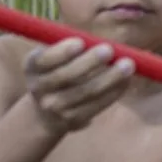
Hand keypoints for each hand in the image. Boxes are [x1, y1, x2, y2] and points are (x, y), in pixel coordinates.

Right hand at [22, 37, 136, 135]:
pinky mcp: (73, 120)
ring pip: (86, 92)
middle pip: (66, 76)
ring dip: (109, 78)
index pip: (45, 59)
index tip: (81, 42)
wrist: (45, 111)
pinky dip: (113, 92)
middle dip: (90, 62)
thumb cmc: (58, 70)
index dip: (63, 51)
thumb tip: (99, 41)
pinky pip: (96, 105)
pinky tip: (126, 80)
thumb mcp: (54, 55)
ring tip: (128, 64)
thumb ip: (72, 46)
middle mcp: (39, 88)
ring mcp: (55, 107)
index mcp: (33, 66)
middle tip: (109, 49)